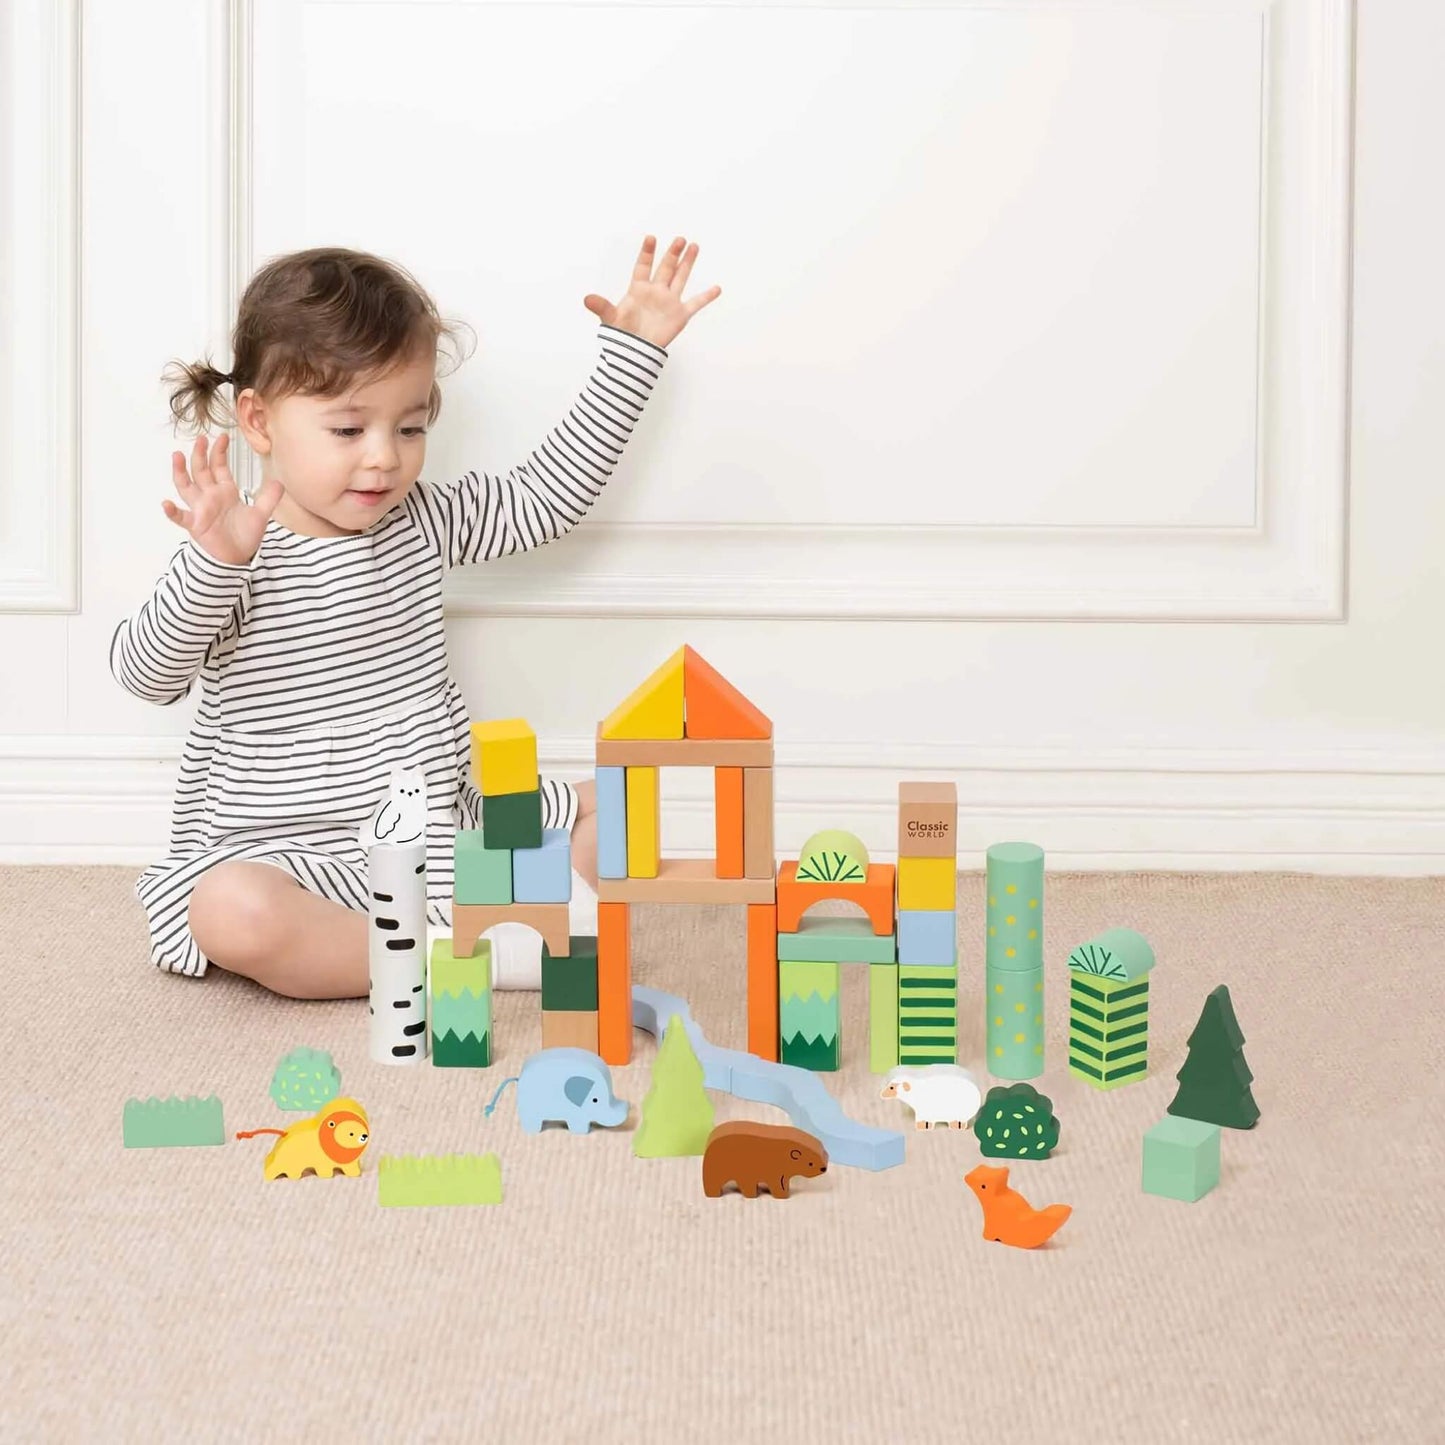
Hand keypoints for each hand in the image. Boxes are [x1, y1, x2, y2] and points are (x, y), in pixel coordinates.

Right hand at [162, 433, 282, 565]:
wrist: (237, 556)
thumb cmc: (244, 535)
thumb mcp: (261, 514)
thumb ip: (269, 498)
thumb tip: (280, 482)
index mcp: (224, 491)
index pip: (219, 466)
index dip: (219, 451)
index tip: (223, 436)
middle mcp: (210, 496)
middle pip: (201, 470)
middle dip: (200, 454)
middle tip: (200, 438)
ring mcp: (200, 509)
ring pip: (186, 486)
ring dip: (180, 472)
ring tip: (177, 456)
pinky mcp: (196, 525)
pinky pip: (181, 517)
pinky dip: (172, 511)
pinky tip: (166, 504)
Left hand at [582, 235, 720, 349]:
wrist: (635, 352)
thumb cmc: (622, 334)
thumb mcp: (611, 318)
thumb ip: (602, 306)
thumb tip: (587, 298)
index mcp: (638, 290)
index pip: (643, 267)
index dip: (647, 253)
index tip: (650, 238)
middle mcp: (656, 292)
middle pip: (665, 268)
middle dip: (672, 253)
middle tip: (679, 239)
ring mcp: (669, 302)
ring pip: (680, 278)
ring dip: (687, 263)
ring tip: (694, 246)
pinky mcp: (680, 315)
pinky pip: (696, 304)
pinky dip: (706, 297)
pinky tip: (717, 288)